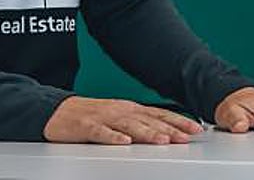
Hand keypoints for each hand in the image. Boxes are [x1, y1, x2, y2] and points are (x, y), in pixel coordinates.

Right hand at [44, 96, 203, 144]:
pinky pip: (101, 133)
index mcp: (129, 109)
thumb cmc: (90, 116)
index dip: (178, 121)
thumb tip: (165, 131)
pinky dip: (113, 137)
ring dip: (147, 133)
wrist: (58, 112)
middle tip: (186, 137)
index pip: (158, 114)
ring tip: (162, 141)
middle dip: (169, 128)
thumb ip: (139, 123)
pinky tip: (123, 143)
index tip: (196, 128)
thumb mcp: (119, 117)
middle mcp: (120, 111)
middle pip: (148, 120)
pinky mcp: (86, 126)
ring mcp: (103, 117)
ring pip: (128, 126)